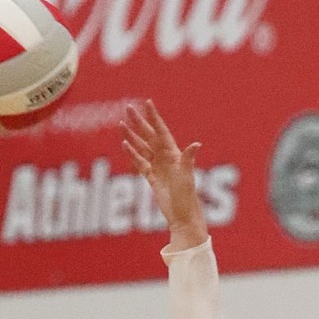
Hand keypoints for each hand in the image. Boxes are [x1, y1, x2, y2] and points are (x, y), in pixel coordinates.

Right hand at [120, 99, 207, 246]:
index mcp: (174, 154)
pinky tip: (125, 145)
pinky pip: (140, 163)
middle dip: (139, 122)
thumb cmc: (187, 196)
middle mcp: (166, 158)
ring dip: (132, 136)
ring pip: (142, 148)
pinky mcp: (152, 178)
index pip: (161, 131)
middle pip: (149, 136)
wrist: (182, 216)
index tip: (147, 103)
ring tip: (121, 124)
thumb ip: (188, 159)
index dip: (154, 117)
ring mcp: (158, 167)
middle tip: (128, 108)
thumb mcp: (187, 176)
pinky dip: (132, 154)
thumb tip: (196, 144)